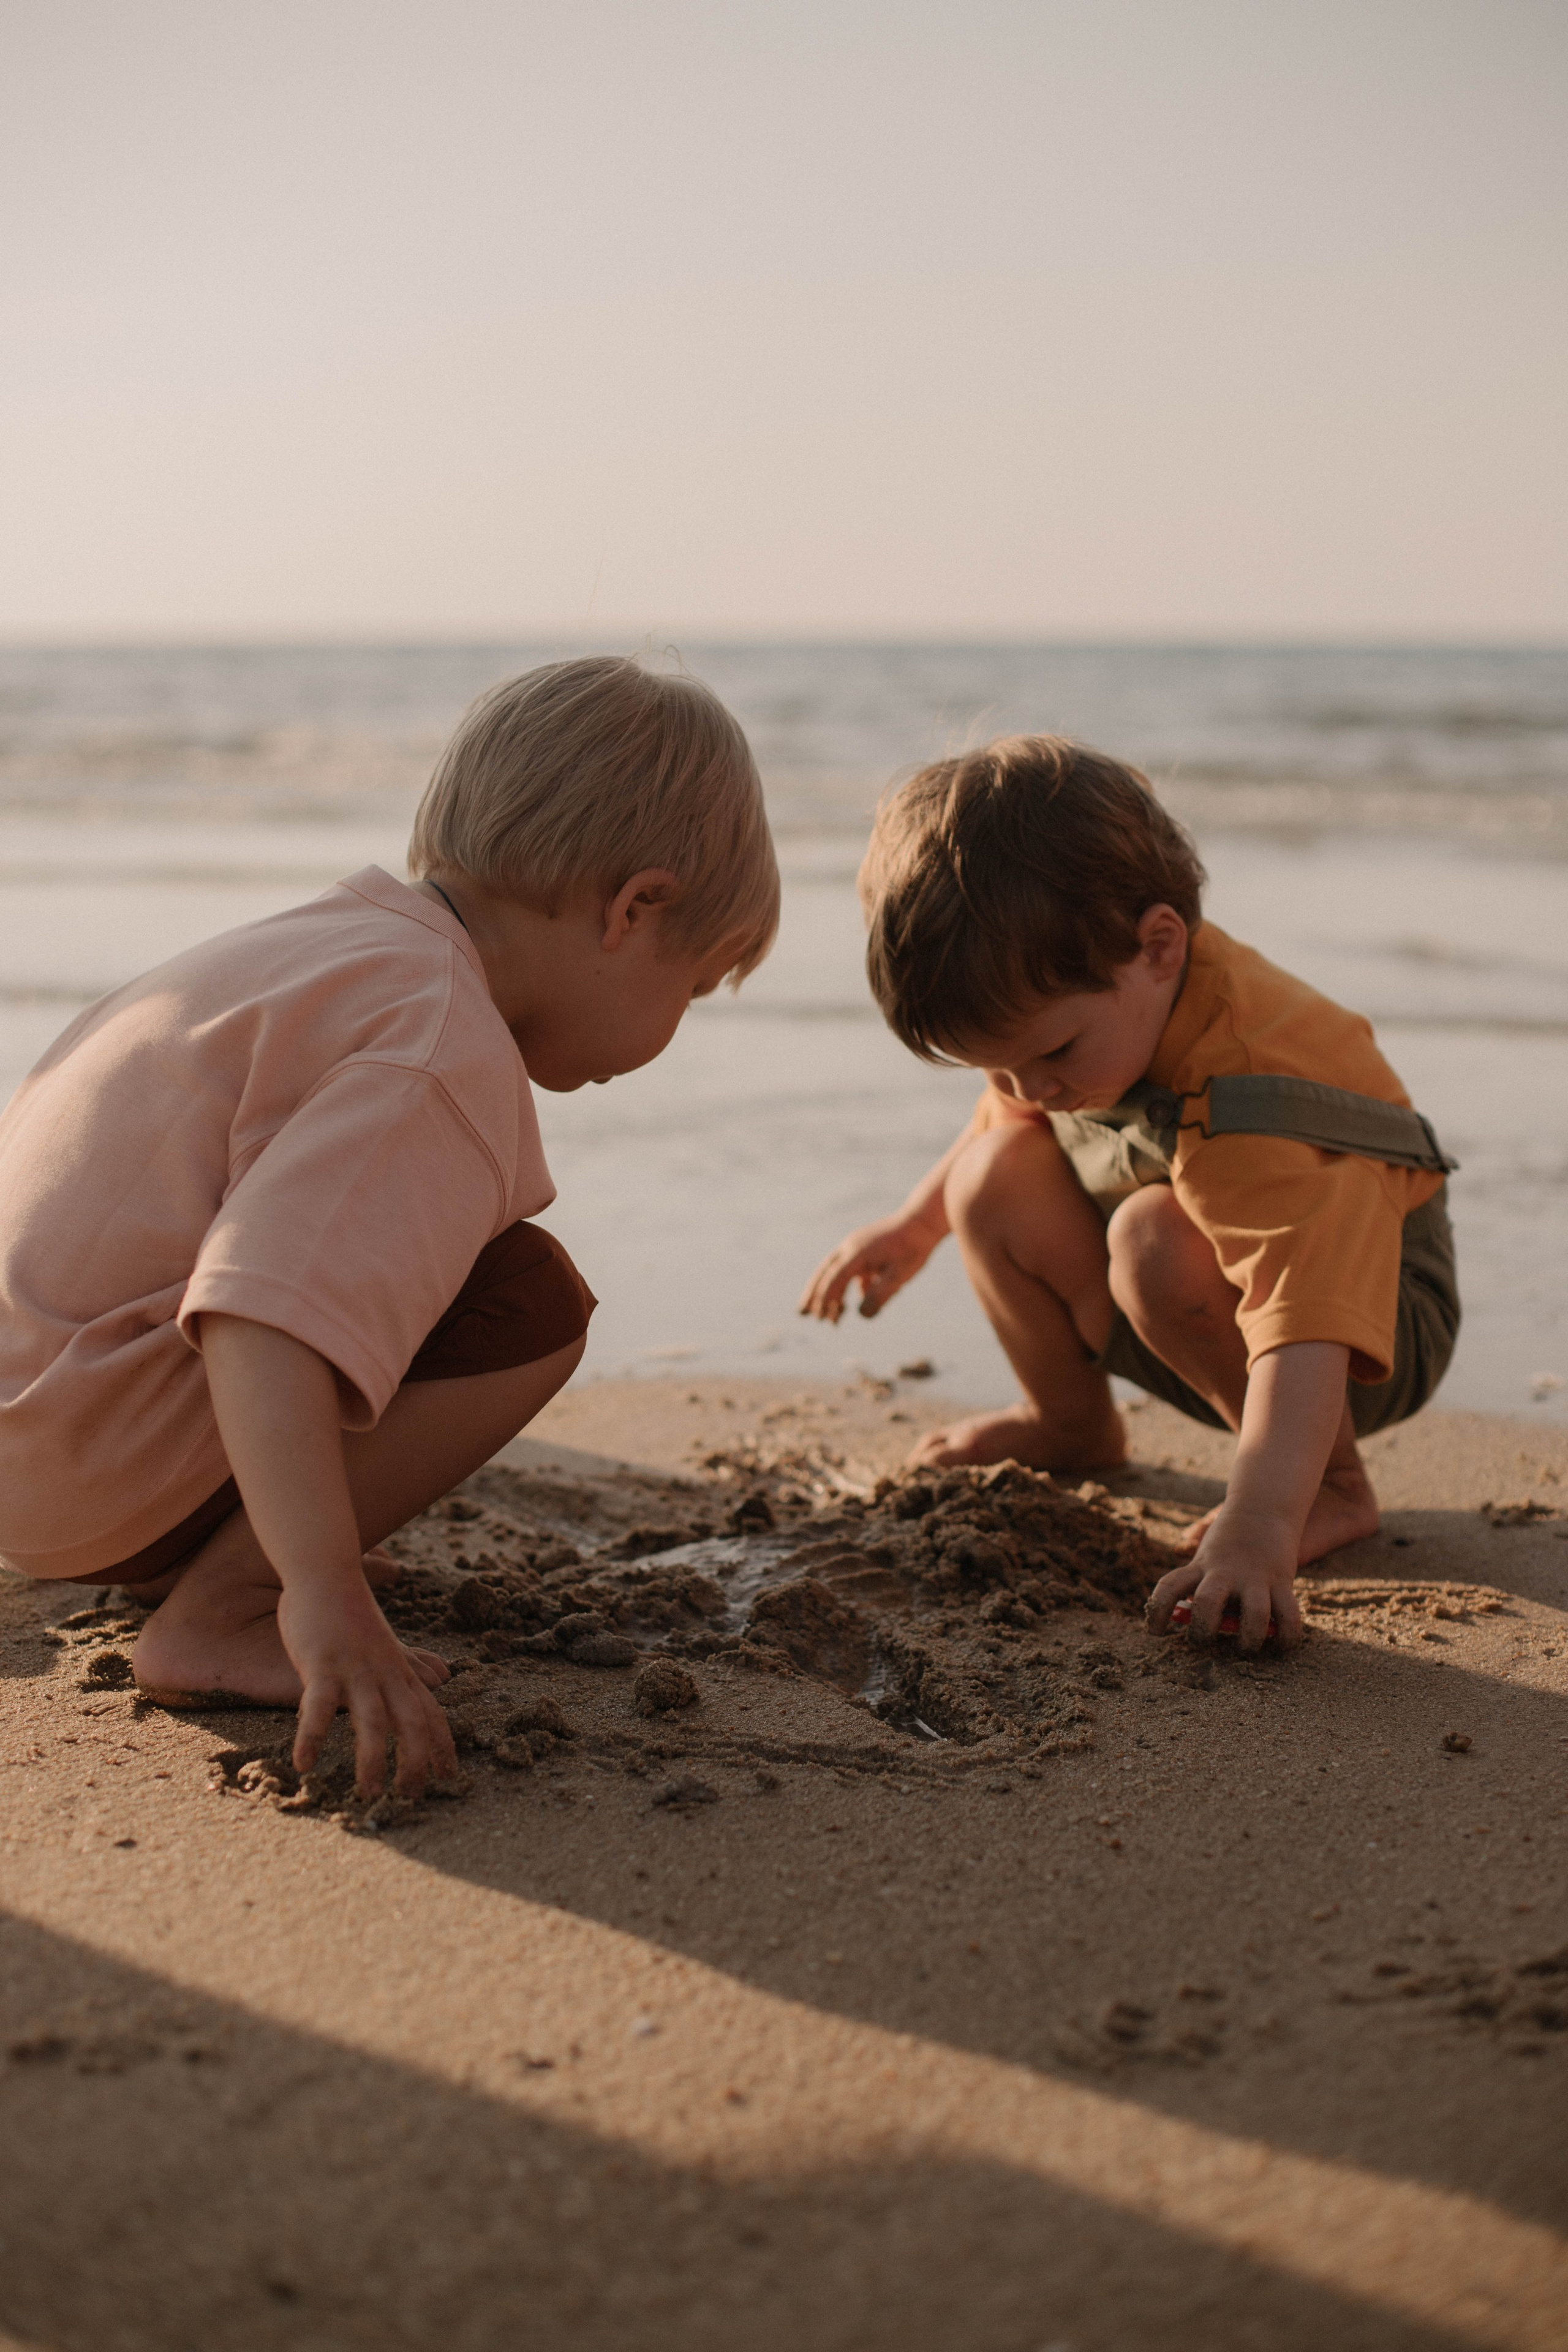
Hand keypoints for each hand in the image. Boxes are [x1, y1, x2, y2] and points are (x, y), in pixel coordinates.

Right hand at [279, 1574, 457, 1798]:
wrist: (326, 1573)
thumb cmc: (353, 1611)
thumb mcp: (388, 1641)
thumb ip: (413, 1662)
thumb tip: (445, 1676)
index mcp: (400, 1671)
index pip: (431, 1713)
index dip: (442, 1746)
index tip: (449, 1777)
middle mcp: (385, 1674)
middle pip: (412, 1723)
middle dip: (416, 1762)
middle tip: (411, 1796)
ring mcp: (355, 1670)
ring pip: (373, 1720)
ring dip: (373, 1760)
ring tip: (370, 1795)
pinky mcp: (322, 1666)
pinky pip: (319, 1707)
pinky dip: (313, 1736)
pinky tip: (303, 1765)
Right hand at [798, 1210, 943, 1323]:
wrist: (922, 1221)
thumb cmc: (913, 1248)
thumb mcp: (900, 1275)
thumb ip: (881, 1295)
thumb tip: (861, 1315)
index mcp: (857, 1252)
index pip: (835, 1278)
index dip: (826, 1298)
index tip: (819, 1316)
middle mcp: (850, 1247)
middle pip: (824, 1273)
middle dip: (813, 1295)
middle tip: (801, 1314)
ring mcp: (854, 1246)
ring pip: (833, 1272)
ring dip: (826, 1293)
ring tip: (824, 1316)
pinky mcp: (862, 1249)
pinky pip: (848, 1270)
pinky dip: (846, 1287)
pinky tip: (851, 1303)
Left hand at [1145, 1503, 1304, 1653]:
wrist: (1262, 1509)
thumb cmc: (1227, 1544)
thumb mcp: (1205, 1558)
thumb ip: (1197, 1586)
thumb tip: (1186, 1619)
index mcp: (1200, 1566)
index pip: (1169, 1587)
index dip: (1157, 1611)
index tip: (1154, 1632)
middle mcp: (1225, 1572)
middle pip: (1207, 1603)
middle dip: (1203, 1631)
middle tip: (1203, 1642)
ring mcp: (1255, 1577)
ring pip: (1254, 1615)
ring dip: (1249, 1640)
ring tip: (1245, 1648)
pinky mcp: (1282, 1580)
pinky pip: (1288, 1616)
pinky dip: (1287, 1637)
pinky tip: (1281, 1646)